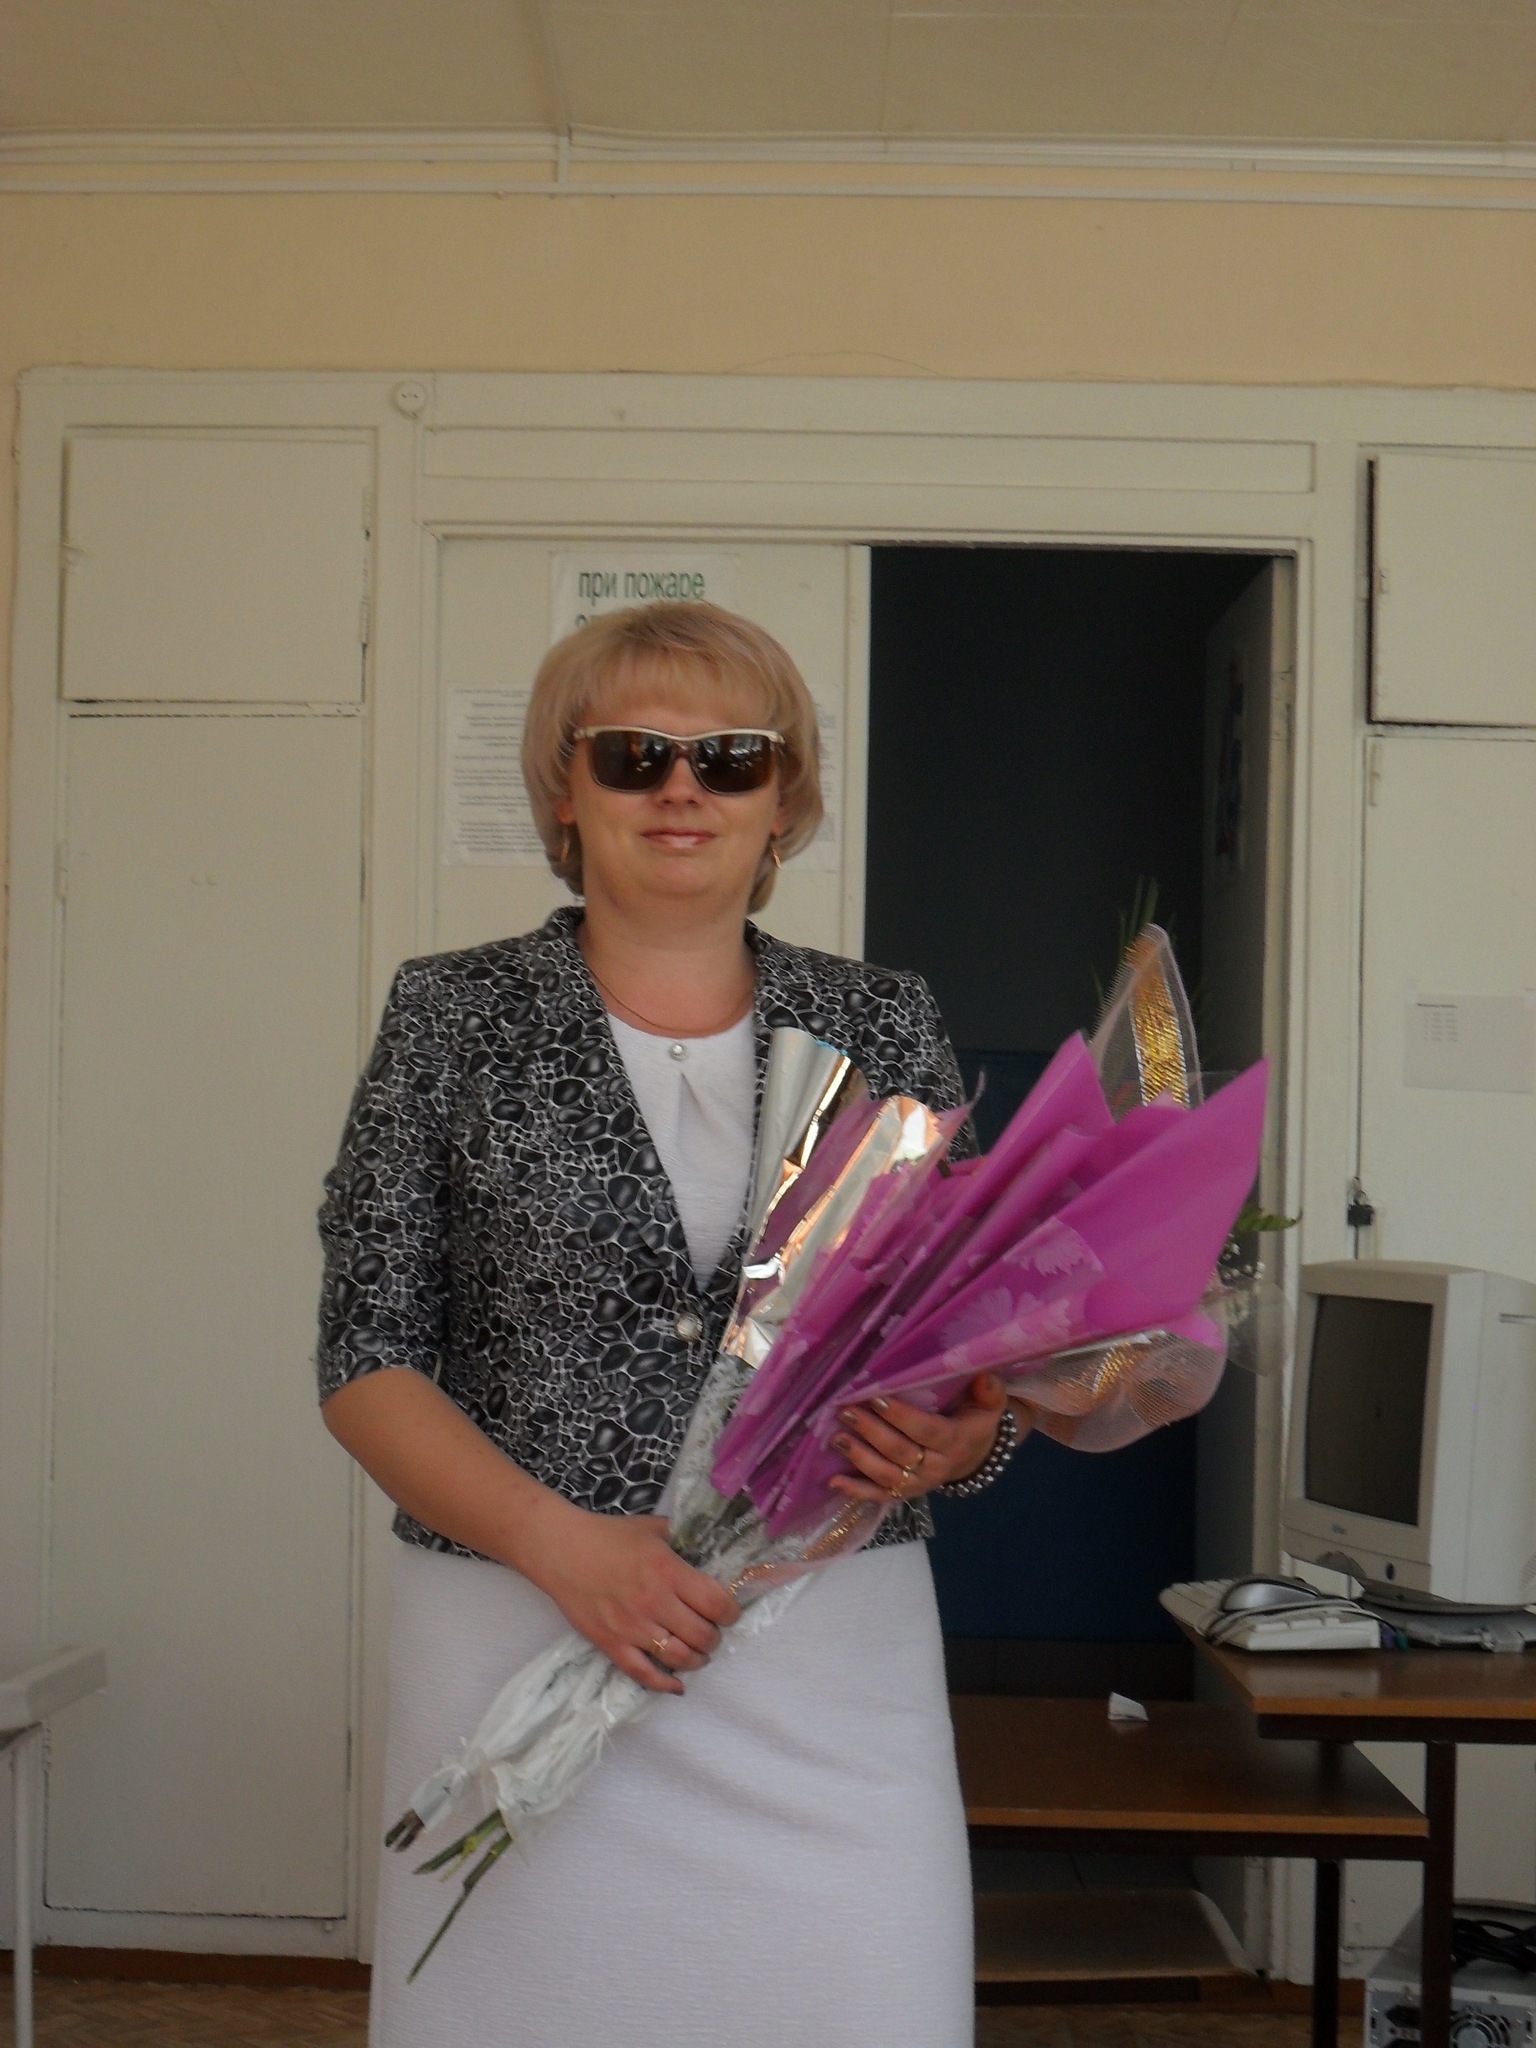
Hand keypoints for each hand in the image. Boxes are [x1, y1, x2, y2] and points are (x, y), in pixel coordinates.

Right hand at [526, 1503, 740, 1696]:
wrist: (562, 1549)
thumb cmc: (609, 1535)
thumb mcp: (654, 1529)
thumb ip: (684, 1540)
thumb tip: (710, 1549)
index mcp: (669, 1571)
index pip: (716, 1604)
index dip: (730, 1612)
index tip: (729, 1612)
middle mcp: (655, 1603)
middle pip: (702, 1635)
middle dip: (714, 1637)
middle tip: (711, 1633)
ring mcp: (632, 1628)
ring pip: (679, 1658)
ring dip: (697, 1660)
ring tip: (698, 1654)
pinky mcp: (611, 1644)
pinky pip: (643, 1674)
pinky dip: (665, 1685)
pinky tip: (677, 1685)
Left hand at [828, 1375, 1016, 1505]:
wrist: (975, 1457)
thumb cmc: (974, 1422)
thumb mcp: (989, 1406)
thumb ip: (989, 1392)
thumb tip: (984, 1376)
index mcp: (955, 1441)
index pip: (926, 1430)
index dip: (901, 1417)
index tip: (876, 1398)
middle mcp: (936, 1466)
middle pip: (900, 1451)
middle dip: (871, 1431)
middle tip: (846, 1411)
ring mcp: (919, 1483)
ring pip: (887, 1474)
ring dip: (859, 1458)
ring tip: (836, 1439)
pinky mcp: (904, 1493)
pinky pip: (880, 1495)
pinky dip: (856, 1491)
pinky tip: (833, 1482)